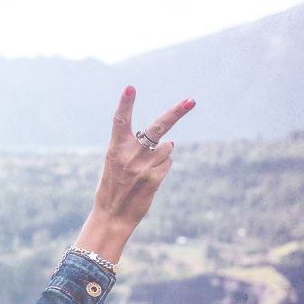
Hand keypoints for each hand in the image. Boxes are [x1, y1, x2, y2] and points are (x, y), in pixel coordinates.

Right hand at [74, 85, 194, 263]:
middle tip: (191, 101)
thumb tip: (171, 142)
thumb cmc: (113, 188)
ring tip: (144, 171)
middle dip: (175, 113)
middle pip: (157, 128)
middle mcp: (129, 155)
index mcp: (114, 149)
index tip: (130, 87)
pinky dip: (162, 169)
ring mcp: (143, 167)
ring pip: (167, 148)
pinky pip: (167, 163)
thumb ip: (136, 150)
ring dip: (161, 155)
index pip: (120, 121)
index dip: (125, 104)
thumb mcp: (114, 165)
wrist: (112, 216)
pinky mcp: (154, 178)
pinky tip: (148, 180)